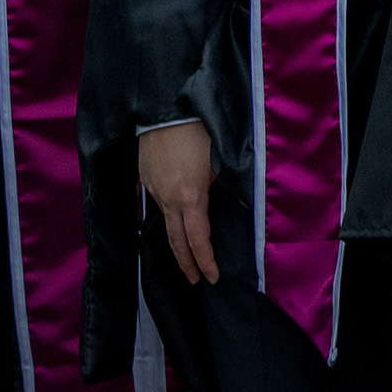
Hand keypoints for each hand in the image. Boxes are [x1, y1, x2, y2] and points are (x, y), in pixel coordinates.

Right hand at [139, 123, 218, 284]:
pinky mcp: (145, 180)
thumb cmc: (197, 131)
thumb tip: (246, 205)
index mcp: (189, 198)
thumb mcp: (221, 159)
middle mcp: (168, 199)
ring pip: (164, 225)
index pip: (197, 240)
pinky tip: (173, 224)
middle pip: (176, 242)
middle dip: (186, 264)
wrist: (164, 110)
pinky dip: (165, 221)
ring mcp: (153, 191)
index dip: (205, 261)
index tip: (212, 278)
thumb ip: (233, 185)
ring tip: (185, 259)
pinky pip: (156, 206)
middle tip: (195, 281)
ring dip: (175, 245)